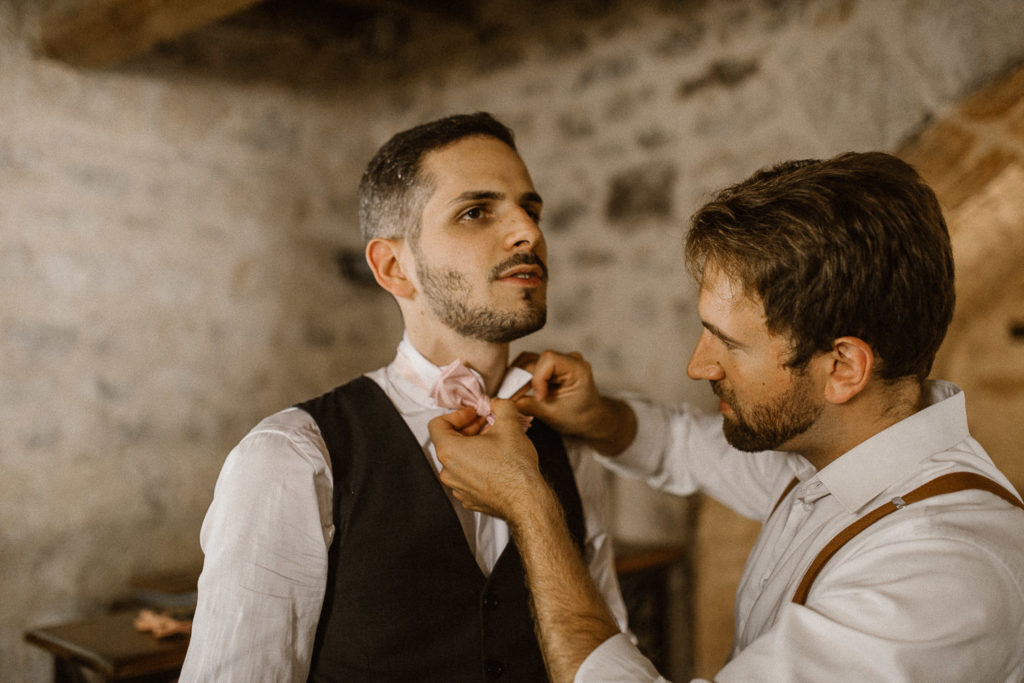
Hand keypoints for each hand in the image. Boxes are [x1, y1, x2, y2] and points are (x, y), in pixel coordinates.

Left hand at [429, 400, 546, 520]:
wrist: (526, 500)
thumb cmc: (515, 469)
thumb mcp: (509, 424)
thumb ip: (501, 406)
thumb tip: (498, 404)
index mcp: (450, 451)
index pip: (438, 424)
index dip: (457, 414)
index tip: (473, 414)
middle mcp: (449, 472)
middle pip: (449, 442)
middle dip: (469, 429)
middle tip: (488, 424)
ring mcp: (458, 488)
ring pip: (459, 460)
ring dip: (474, 447)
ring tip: (495, 442)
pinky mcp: (469, 499)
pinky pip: (467, 476)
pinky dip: (478, 465)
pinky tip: (496, 462)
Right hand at [511, 350, 636, 454]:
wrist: (588, 418)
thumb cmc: (576, 417)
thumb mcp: (552, 414)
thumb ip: (528, 405)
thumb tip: (503, 401)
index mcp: (577, 368)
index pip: (549, 360)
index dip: (538, 377)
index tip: (539, 397)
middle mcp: (570, 359)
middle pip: (536, 360)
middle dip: (522, 379)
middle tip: (511, 398)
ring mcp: (560, 360)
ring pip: (530, 360)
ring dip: (518, 376)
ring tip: (511, 393)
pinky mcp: (552, 365)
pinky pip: (532, 365)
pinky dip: (522, 376)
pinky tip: (516, 389)